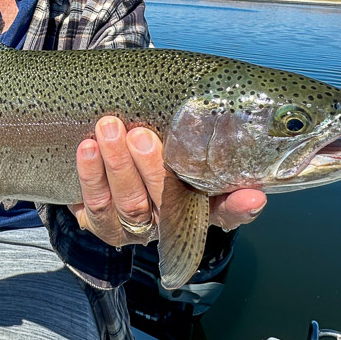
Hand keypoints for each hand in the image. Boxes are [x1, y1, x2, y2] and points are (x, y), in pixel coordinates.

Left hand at [69, 116, 266, 246]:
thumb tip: (216, 110)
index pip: (225, 211)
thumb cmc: (149, 151)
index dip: (239, 207)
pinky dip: (91, 174)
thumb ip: (193, 137)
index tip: (253, 196)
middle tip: (142, 135)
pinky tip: (87, 148)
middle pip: (167, 203)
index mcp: (197, 204)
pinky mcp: (103, 226)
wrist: (104, 168)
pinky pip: (97, 204)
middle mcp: (169, 222)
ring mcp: (136, 228)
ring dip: (118, 165)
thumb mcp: (173, 145)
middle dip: (153, 169)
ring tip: (109, 129)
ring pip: (130, 204)